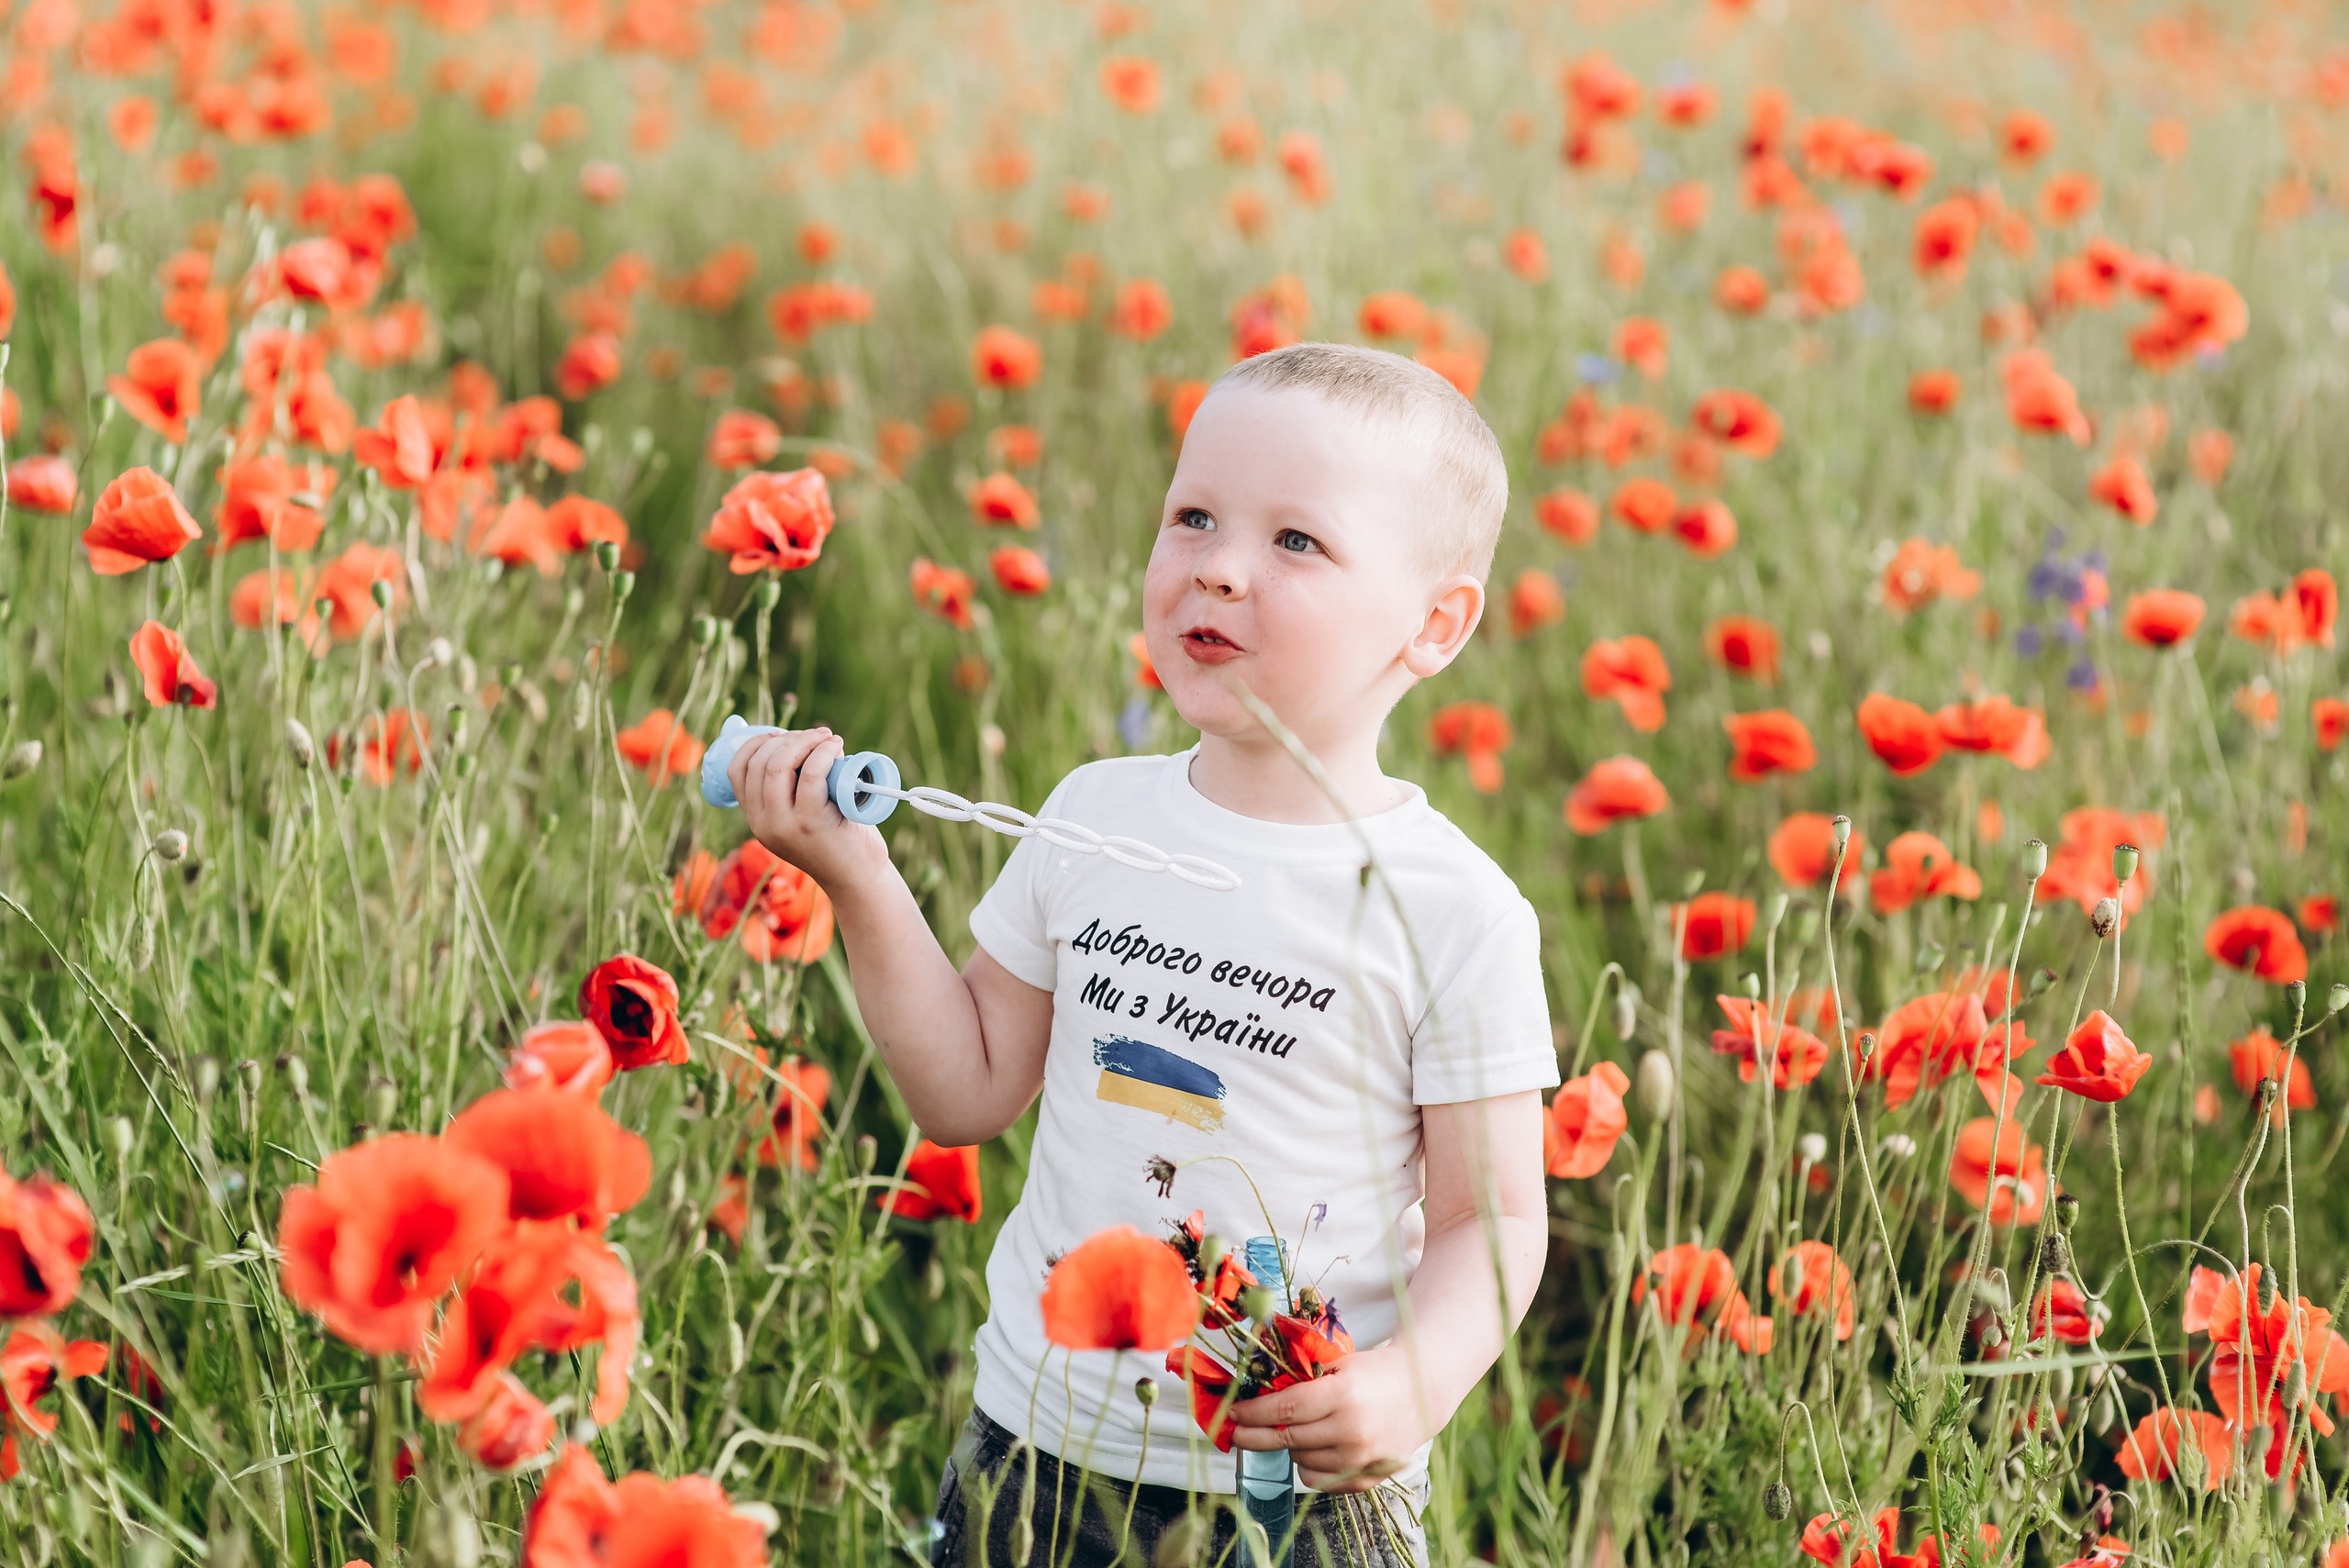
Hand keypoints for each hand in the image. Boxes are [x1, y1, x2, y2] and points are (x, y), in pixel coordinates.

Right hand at [728, 727, 889, 890]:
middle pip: (760, 762)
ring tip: (829, 739)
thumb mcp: (802, 815)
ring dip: (805, 740)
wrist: (859, 878)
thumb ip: (792, 789)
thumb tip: (798, 737)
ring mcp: (784, 825)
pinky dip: (823, 752)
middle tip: (817, 735)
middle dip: (788, 738)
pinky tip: (835, 746)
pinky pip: (810, 774)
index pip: (737, 769)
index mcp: (756, 819)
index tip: (784, 734)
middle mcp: (763, 823)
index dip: (758, 742)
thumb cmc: (838, 838)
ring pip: (778, 765)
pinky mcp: (811, 822)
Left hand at [1226, 1345, 1433, 1492]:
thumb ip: (1301, 1380)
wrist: (1421, 1393)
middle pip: (1287, 1439)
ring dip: (1288, 1446)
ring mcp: (1360, 1460)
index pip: (1284, 1410)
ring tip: (1294, 1429)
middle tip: (1236, 1432)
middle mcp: (1352, 1432)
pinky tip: (1313, 1447)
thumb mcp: (1338, 1364)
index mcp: (1343, 1395)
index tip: (1232, 1413)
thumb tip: (1254, 1393)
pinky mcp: (1367, 1480)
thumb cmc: (1374, 1372)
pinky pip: (1319, 1480)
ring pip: (1300, 1461)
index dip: (1253, 1413)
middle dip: (1254, 1436)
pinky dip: (1309, 1465)